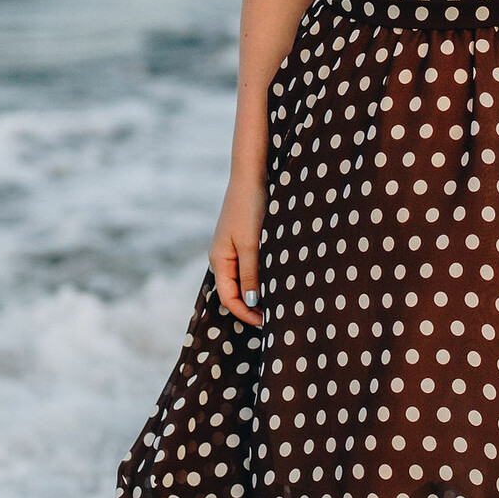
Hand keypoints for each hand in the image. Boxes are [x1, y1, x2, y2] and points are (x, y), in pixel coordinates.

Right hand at [210, 177, 265, 327]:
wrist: (252, 176)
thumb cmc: (250, 208)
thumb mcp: (251, 245)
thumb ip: (251, 275)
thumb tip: (252, 304)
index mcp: (219, 260)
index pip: (229, 298)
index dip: (247, 313)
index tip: (268, 321)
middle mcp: (222, 257)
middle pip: (235, 292)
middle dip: (253, 306)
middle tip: (277, 316)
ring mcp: (232, 249)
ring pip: (244, 281)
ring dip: (259, 292)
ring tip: (279, 300)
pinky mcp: (243, 241)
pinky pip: (249, 268)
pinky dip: (261, 278)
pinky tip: (276, 280)